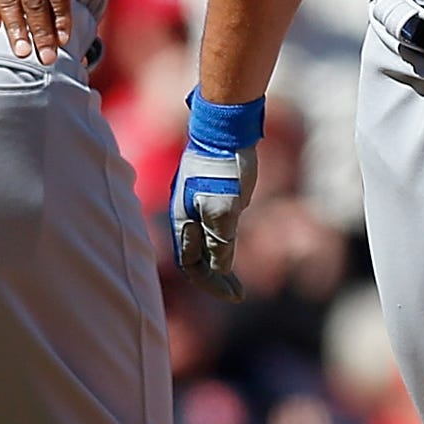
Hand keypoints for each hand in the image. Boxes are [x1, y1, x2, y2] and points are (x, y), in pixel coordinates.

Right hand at [171, 140, 256, 302]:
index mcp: (183, 221)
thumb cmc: (224, 169)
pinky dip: (221, 240)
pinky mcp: (208, 191)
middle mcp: (185, 214)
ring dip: (218, 261)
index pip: (191, 266)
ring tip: (235, 277)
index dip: (211, 284)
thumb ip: (220, 242)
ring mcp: (195, 201)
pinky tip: (235, 240)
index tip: (235, 295)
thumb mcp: (225, 210)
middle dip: (215, 278)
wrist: (226, 127)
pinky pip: (210, 225)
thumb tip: (220, 269)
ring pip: (203, 242)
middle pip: (195, 257)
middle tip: (240, 293)